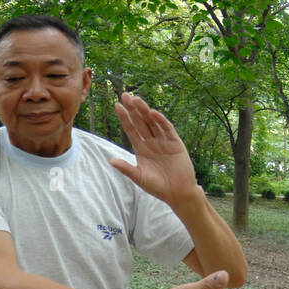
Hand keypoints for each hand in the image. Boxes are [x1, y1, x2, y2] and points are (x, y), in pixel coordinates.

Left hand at [109, 91, 198, 205]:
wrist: (178, 193)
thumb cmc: (158, 187)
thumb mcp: (139, 177)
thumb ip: (126, 168)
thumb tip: (110, 160)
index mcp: (141, 149)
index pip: (131, 129)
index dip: (124, 118)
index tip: (116, 106)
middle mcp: (152, 142)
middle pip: (140, 122)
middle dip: (133, 109)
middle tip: (125, 95)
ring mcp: (163, 141)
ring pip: (152, 122)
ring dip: (144, 111)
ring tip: (136, 100)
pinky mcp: (175, 143)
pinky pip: (166, 129)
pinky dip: (160, 120)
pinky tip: (152, 113)